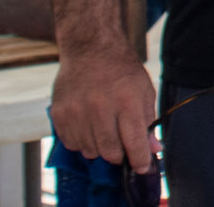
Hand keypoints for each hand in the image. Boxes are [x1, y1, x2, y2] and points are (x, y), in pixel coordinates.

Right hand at [51, 46, 159, 172]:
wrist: (90, 47)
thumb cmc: (122, 70)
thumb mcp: (144, 90)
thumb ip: (148, 121)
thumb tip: (153, 149)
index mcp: (126, 100)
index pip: (134, 142)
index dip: (140, 159)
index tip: (141, 166)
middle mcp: (100, 107)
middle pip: (110, 152)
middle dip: (119, 154)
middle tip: (122, 144)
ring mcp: (77, 111)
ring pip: (90, 151)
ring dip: (100, 146)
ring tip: (104, 128)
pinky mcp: (59, 113)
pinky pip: (72, 143)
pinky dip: (82, 140)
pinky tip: (88, 124)